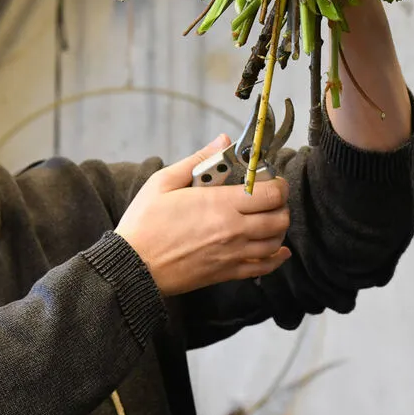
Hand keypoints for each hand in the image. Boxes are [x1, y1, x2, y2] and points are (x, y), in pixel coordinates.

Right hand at [115, 135, 292, 295]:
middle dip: (280, 204)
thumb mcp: (164, 182)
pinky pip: (263, 267)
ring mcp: (232, 254)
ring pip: (275, 242)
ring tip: (267, 219)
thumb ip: (199, 160)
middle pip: (280, 217)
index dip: (277, 184)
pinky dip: (276, 259)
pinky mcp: (227, 273)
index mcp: (220, 204)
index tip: (269, 179)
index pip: (271, 193)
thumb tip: (224, 141)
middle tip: (269, 198)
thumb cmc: (145, 222)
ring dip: (278, 229)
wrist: (133, 267)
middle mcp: (233, 230)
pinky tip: (277, 251)